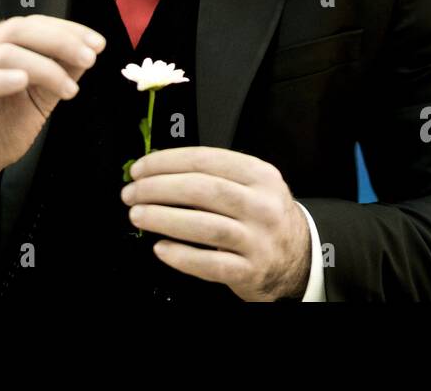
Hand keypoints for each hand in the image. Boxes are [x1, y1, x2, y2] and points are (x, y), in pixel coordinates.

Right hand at [0, 15, 105, 212]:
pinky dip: (2, 79)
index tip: (97, 43)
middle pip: (19, 30)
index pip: (33, 24)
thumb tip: (89, 52)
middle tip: (89, 58)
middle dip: (60, 41)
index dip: (67, 29)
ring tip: (69, 89)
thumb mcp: (38, 99)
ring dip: (44, 67)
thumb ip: (59, 73)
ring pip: (4, 53)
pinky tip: (23, 81)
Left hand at [121, 146, 311, 300]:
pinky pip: (211, 264)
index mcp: (260, 175)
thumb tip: (159, 170)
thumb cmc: (264, 217)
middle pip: (202, 190)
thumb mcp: (253, 186)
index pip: (205, 160)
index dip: (166, 162)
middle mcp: (262, 205)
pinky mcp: (251, 270)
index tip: (140, 168)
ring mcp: (258, 240)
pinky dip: (182, 256)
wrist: (299, 258)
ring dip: (164, 219)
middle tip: (132, 192)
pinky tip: (161, 248)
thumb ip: (216, 175)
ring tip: (138, 215)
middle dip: (158, 189)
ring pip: (204, 226)